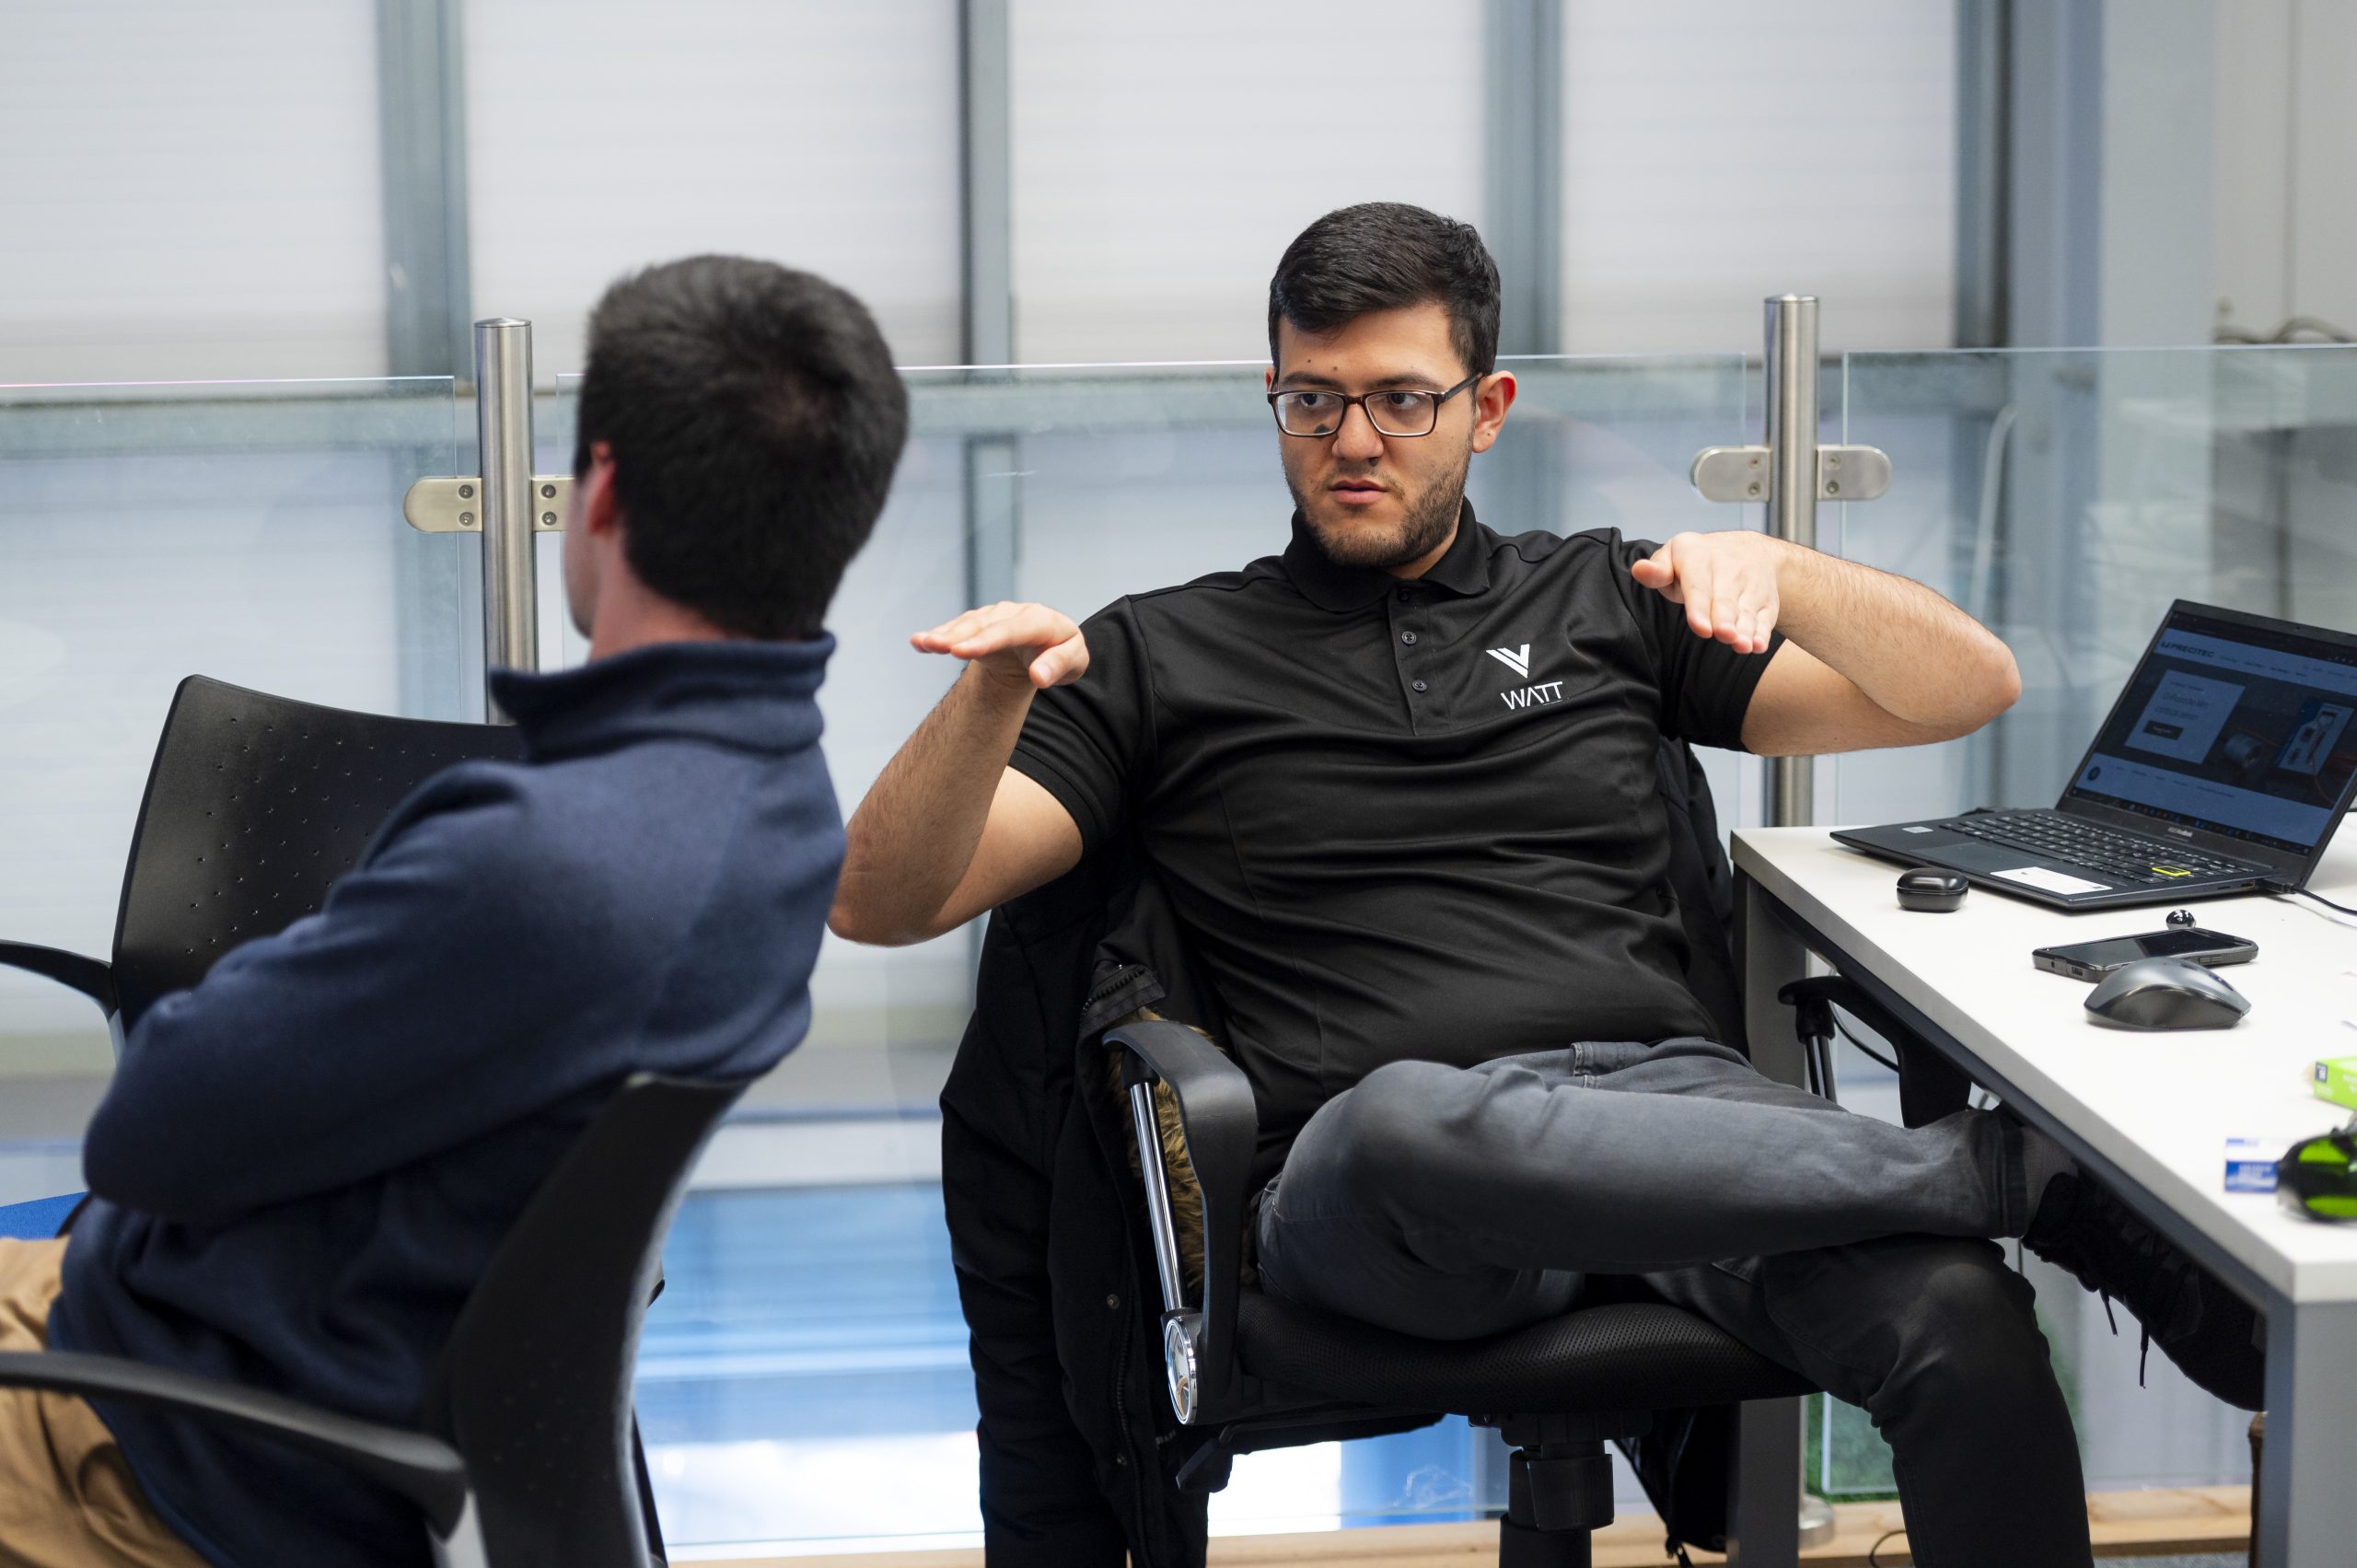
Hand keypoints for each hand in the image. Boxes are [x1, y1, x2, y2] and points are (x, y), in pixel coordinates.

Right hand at [911, 602, 1088, 690]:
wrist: (1048, 646)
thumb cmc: (1062, 655)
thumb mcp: (1075, 663)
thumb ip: (1059, 667)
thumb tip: (1039, 677)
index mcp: (1042, 620)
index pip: (1013, 629)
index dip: (987, 639)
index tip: (962, 651)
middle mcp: (1015, 613)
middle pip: (985, 624)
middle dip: (959, 634)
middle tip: (934, 645)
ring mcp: (995, 616)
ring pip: (968, 624)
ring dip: (944, 633)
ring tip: (922, 643)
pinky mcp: (980, 624)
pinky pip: (958, 628)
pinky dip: (940, 634)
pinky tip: (919, 643)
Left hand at [1628, 532, 1788, 654]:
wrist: (1748, 550)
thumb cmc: (1696, 563)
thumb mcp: (1673, 557)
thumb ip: (1657, 571)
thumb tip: (1639, 570)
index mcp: (1698, 557)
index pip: (1698, 586)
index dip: (1700, 607)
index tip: (1700, 627)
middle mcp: (1729, 568)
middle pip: (1726, 600)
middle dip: (1725, 619)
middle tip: (1724, 635)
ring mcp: (1751, 584)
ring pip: (1747, 610)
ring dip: (1746, 629)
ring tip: (1742, 645)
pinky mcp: (1767, 600)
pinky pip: (1766, 617)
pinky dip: (1763, 632)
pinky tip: (1758, 645)